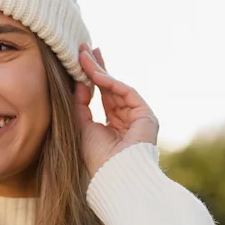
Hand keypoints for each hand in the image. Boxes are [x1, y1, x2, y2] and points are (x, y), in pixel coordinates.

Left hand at [73, 44, 158, 177]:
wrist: (115, 176)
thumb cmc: (97, 159)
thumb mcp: (82, 127)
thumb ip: (80, 105)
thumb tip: (79, 82)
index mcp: (114, 125)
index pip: (102, 96)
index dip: (91, 79)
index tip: (79, 61)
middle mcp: (127, 119)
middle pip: (111, 87)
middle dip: (97, 67)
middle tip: (84, 48)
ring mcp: (138, 116)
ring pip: (117, 87)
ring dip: (99, 71)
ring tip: (83, 56)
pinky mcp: (145, 114)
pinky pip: (126, 92)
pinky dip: (110, 82)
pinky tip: (95, 73)